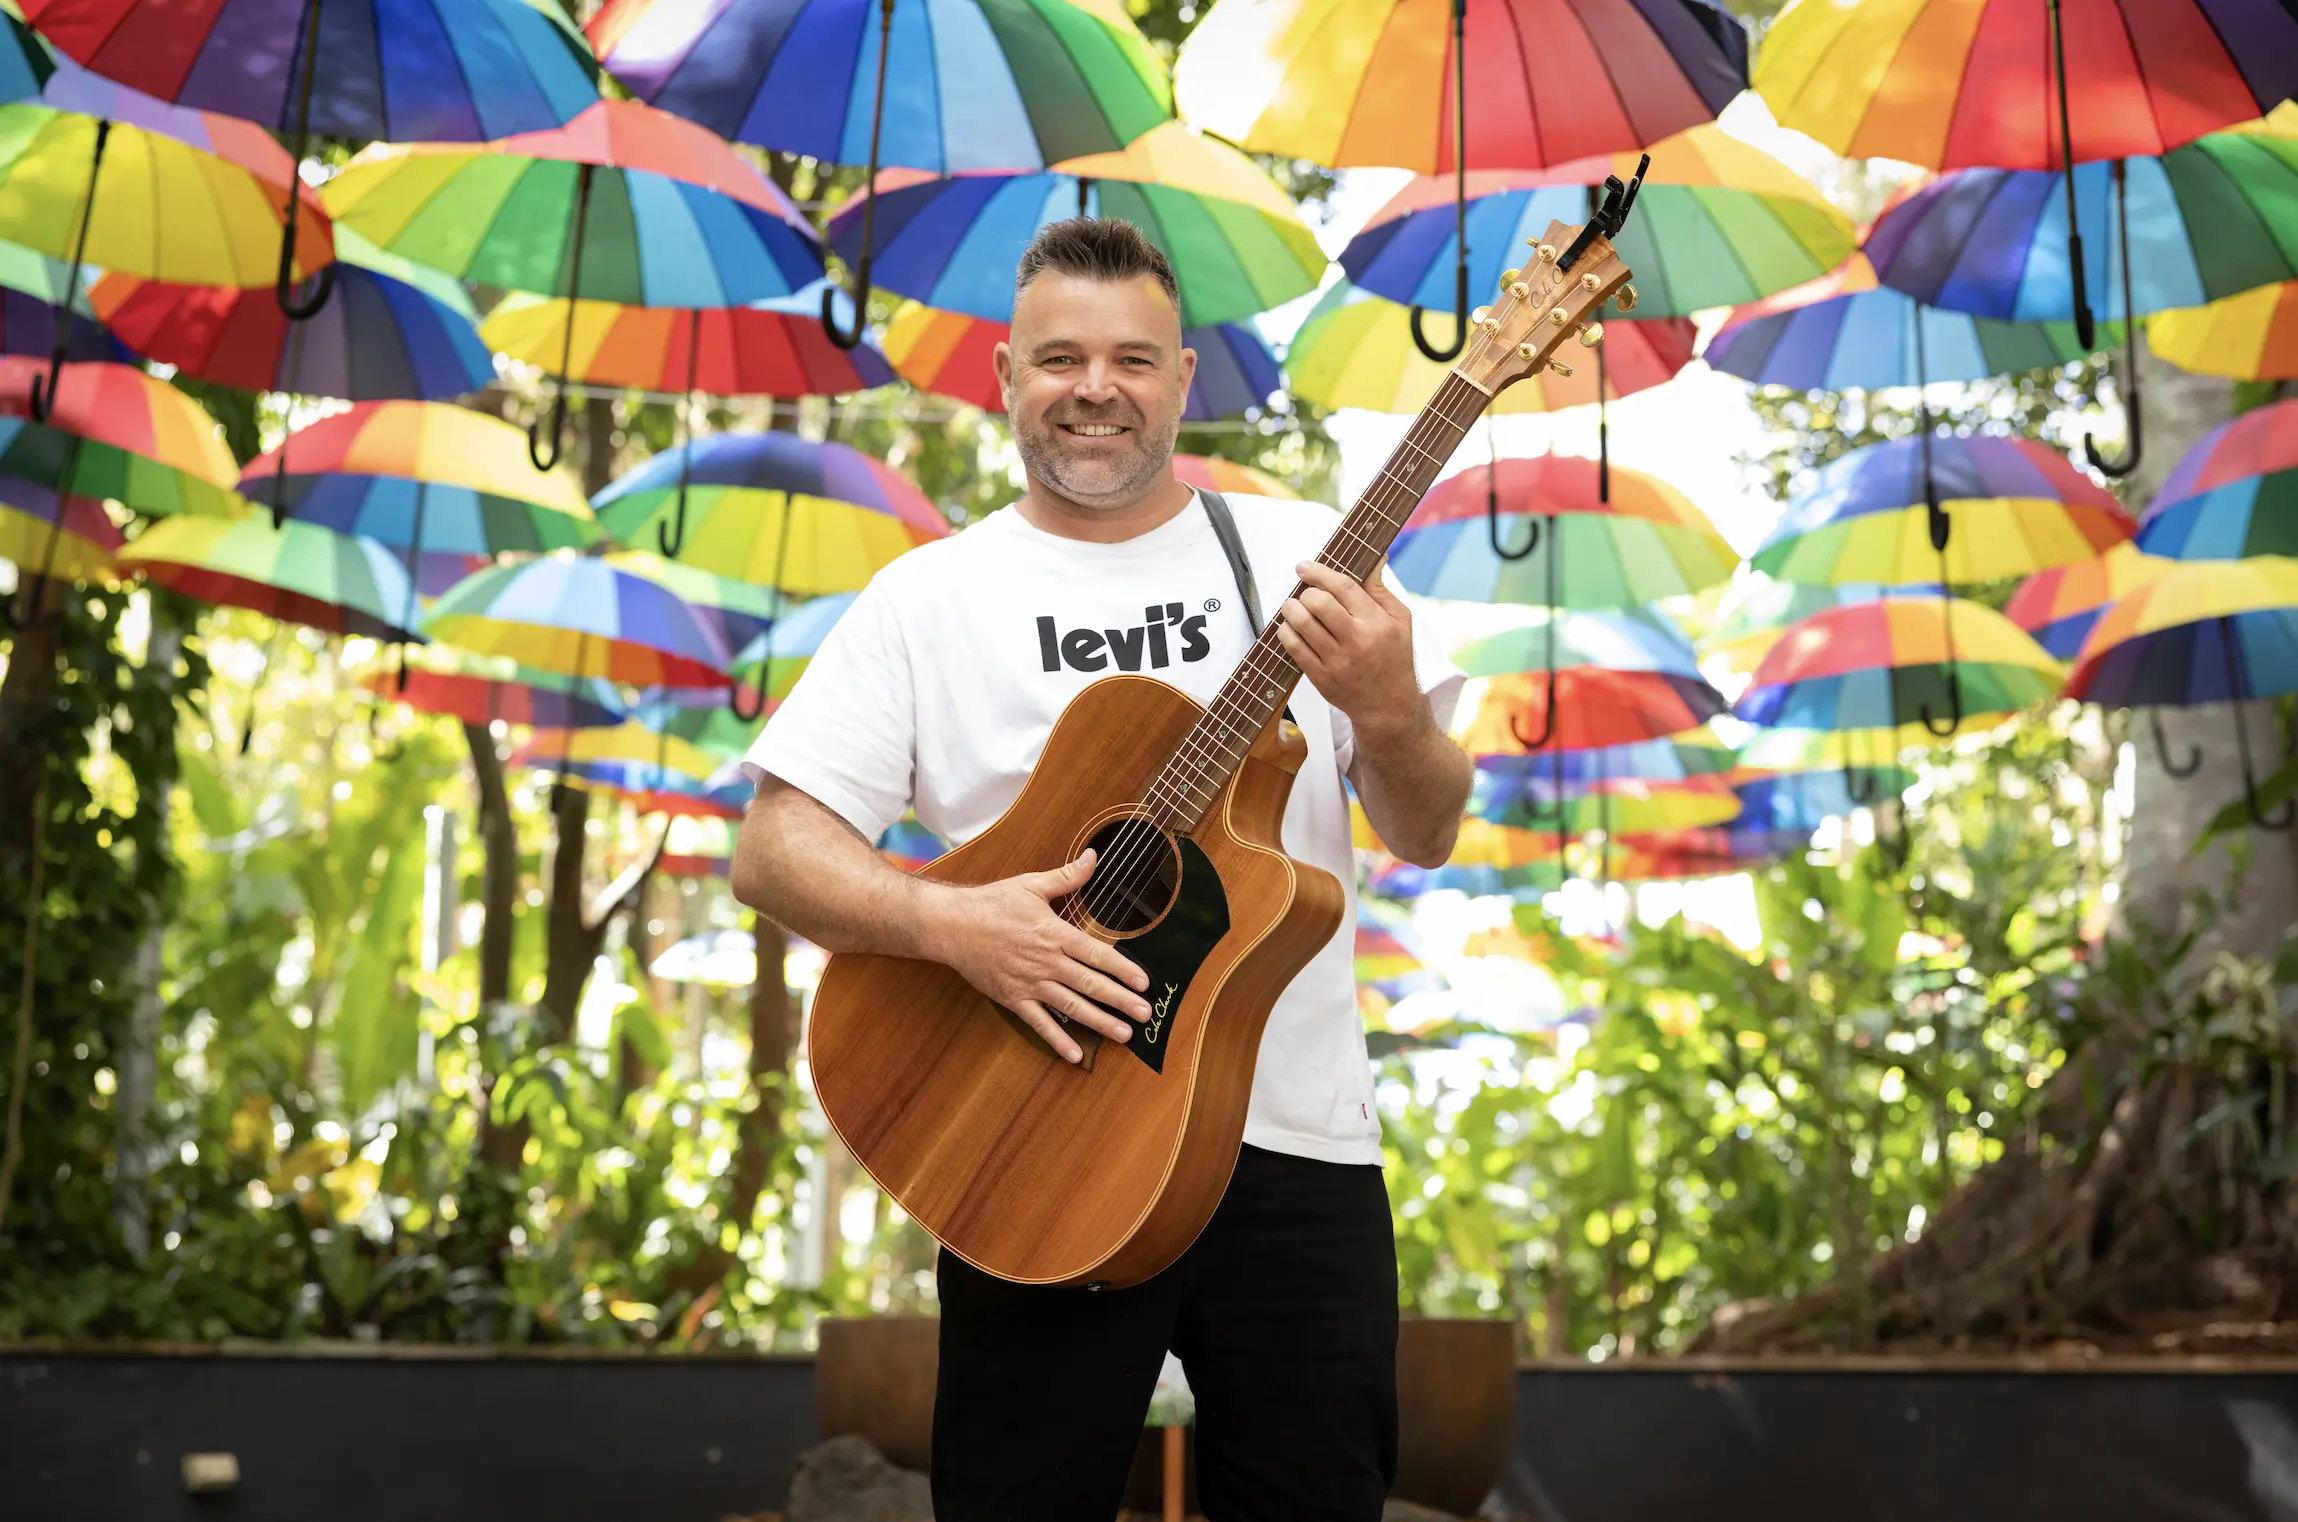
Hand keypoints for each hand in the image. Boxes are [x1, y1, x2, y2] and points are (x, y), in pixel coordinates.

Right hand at [930, 849, 1148, 1063]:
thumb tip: (1093, 857)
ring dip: (1099, 1022)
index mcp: (1055, 934)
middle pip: (1090, 984)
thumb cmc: (992, 903)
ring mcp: (1030, 983)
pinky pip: (1039, 1024)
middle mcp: (1047, 962)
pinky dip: (1058, 1040)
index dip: (1123, 969)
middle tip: (1144, 1014)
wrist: (952, 926)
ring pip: (1071, 1007)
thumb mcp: (1031, 884)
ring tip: (1123, 1035)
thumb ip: (1067, 877)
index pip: (1097, 954)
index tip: (1144, 982)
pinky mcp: (1013, 999)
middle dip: (1120, 1001)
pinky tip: (1076, 1055)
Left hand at [1274, 560, 1420, 725]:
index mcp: (1376, 622)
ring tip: (1293, 607)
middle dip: (1305, 592)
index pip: (1343, 587)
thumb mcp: (1399, 620)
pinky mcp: (1321, 677)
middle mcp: (1356, 640)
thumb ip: (1380, 589)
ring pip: (1301, 624)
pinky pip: (1293, 648)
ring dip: (1291, 609)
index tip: (1304, 566)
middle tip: (1305, 594)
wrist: (1388, 705)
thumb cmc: (1394, 657)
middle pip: (1318, 603)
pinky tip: (1291, 628)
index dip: (1319, 572)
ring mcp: (1337, 661)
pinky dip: (1286, 632)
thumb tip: (1375, 559)